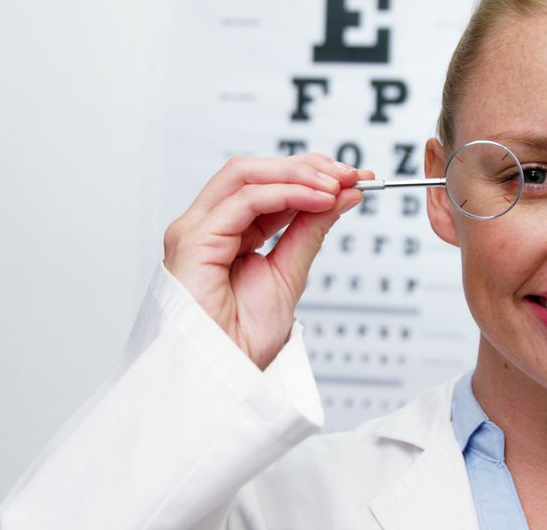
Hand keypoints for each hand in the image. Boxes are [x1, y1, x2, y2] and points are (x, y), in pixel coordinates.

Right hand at [163, 154, 371, 369]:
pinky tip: (317, 200)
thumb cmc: (241, 340)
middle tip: (349, 176)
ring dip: (298, 174)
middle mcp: (208, 226)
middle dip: (307, 167)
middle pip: (254, 172)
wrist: (222, 378)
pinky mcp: (194, 240)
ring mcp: (196, 230)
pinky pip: (244, 200)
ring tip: (336, 186)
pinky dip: (286, 193)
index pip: (268, 186)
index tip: (352, 179)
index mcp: (228, 234)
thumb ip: (310, 231)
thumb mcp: (289, 274)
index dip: (310, 175)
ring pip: (245, 175)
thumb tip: (341, 196)